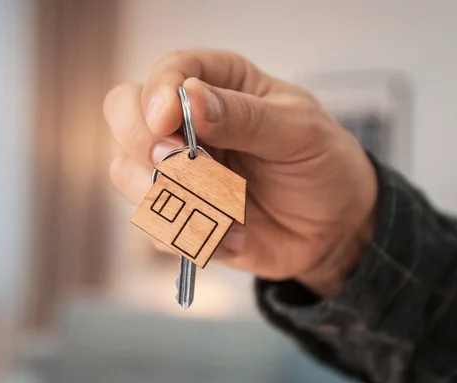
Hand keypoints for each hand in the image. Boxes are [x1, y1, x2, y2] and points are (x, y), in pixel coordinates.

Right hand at [103, 49, 376, 295]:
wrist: (333, 228)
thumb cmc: (321, 164)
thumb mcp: (298, 132)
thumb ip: (244, 116)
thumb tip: (189, 98)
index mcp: (218, 84)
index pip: (167, 72)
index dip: (156, 93)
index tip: (167, 122)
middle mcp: (186, 123)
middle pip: (123, 115)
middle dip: (146, 146)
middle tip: (184, 167)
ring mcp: (176, 169)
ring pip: (126, 173)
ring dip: (172, 198)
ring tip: (227, 212)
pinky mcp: (178, 213)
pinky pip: (154, 225)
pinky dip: (191, 236)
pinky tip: (234, 236)